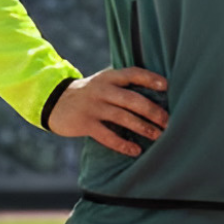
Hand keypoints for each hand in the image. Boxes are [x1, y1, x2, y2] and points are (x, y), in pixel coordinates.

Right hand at [46, 67, 167, 157]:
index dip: (150, 78)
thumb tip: (154, 94)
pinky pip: (108, 136)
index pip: (133, 73)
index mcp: (109, 77)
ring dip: (142, 127)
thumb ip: (122, 86)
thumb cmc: (89, 93)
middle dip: (152, 110)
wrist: (56, 102)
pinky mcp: (86, 124)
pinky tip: (135, 150)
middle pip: (131, 99)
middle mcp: (102, 89)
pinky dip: (123, 144)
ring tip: (157, 135)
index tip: (166, 86)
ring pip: (122, 117)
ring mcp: (93, 107)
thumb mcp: (103, 82)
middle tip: (167, 120)